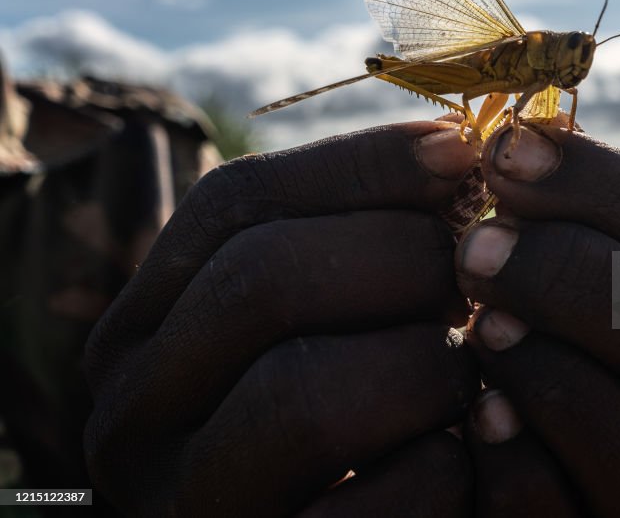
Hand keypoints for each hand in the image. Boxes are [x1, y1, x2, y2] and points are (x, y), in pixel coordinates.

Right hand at [84, 122, 481, 516]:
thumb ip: (357, 235)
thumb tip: (452, 148)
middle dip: (400, 258)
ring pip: (304, 392)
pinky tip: (465, 457)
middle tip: (476, 276)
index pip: (233, 202)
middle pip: (260, 279)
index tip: (460, 153)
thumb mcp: (325, 312)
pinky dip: (444, 471)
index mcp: (143, 329)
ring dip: (426, 366)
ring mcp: (188, 505)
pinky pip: (369, 508)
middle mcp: (133, 416)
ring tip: (470, 369)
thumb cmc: (351, 412)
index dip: (359, 165)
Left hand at [456, 122, 619, 517]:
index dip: (604, 192)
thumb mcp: (545, 280)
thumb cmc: (517, 356)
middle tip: (478, 250)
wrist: (491, 480)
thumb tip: (518, 136)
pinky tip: (471, 423)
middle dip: (587, 287)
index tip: (504, 154)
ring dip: (562, 384)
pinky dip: (524, 470)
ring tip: (478, 333)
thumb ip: (551, 224)